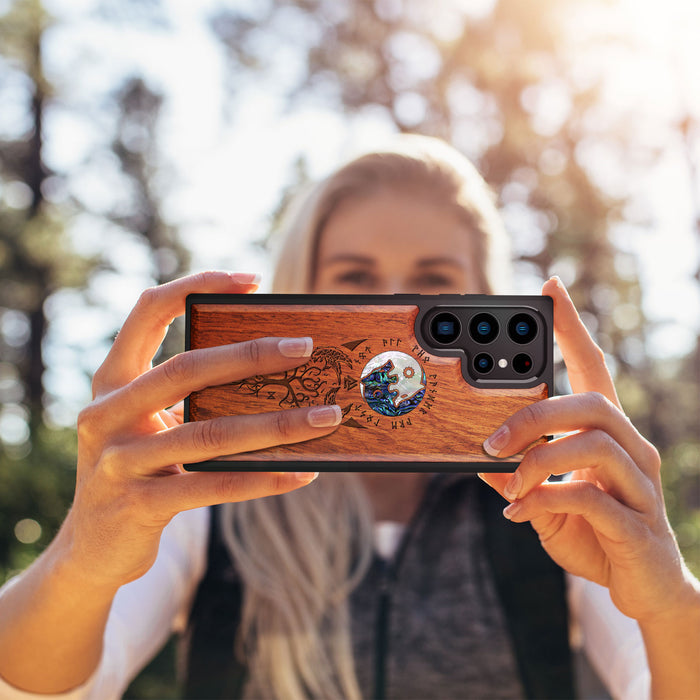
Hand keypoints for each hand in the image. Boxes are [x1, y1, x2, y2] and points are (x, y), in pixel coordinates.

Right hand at [63, 271, 341, 589]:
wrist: (91, 548)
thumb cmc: (138, 470)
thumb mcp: (149, 424)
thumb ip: (189, 397)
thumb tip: (273, 374)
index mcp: (112, 380)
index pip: (148, 311)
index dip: (196, 285)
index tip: (251, 280)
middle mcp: (106, 414)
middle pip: (185, 369)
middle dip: (250, 355)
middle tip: (305, 348)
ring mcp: (118, 461)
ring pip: (209, 433)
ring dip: (277, 424)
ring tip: (326, 417)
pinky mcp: (138, 505)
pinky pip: (213, 486)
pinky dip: (263, 478)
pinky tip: (302, 473)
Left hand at [479, 277, 696, 624]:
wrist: (644, 589)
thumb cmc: (594, 533)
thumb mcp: (544, 499)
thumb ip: (517, 476)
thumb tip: (476, 458)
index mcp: (608, 434)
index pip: (594, 368)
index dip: (573, 327)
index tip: (550, 288)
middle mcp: (632, 449)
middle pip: (592, 402)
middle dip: (534, 415)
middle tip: (490, 442)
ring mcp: (640, 485)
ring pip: (594, 443)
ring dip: (537, 460)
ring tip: (508, 482)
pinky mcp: (638, 524)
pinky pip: (590, 497)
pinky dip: (545, 499)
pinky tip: (520, 513)